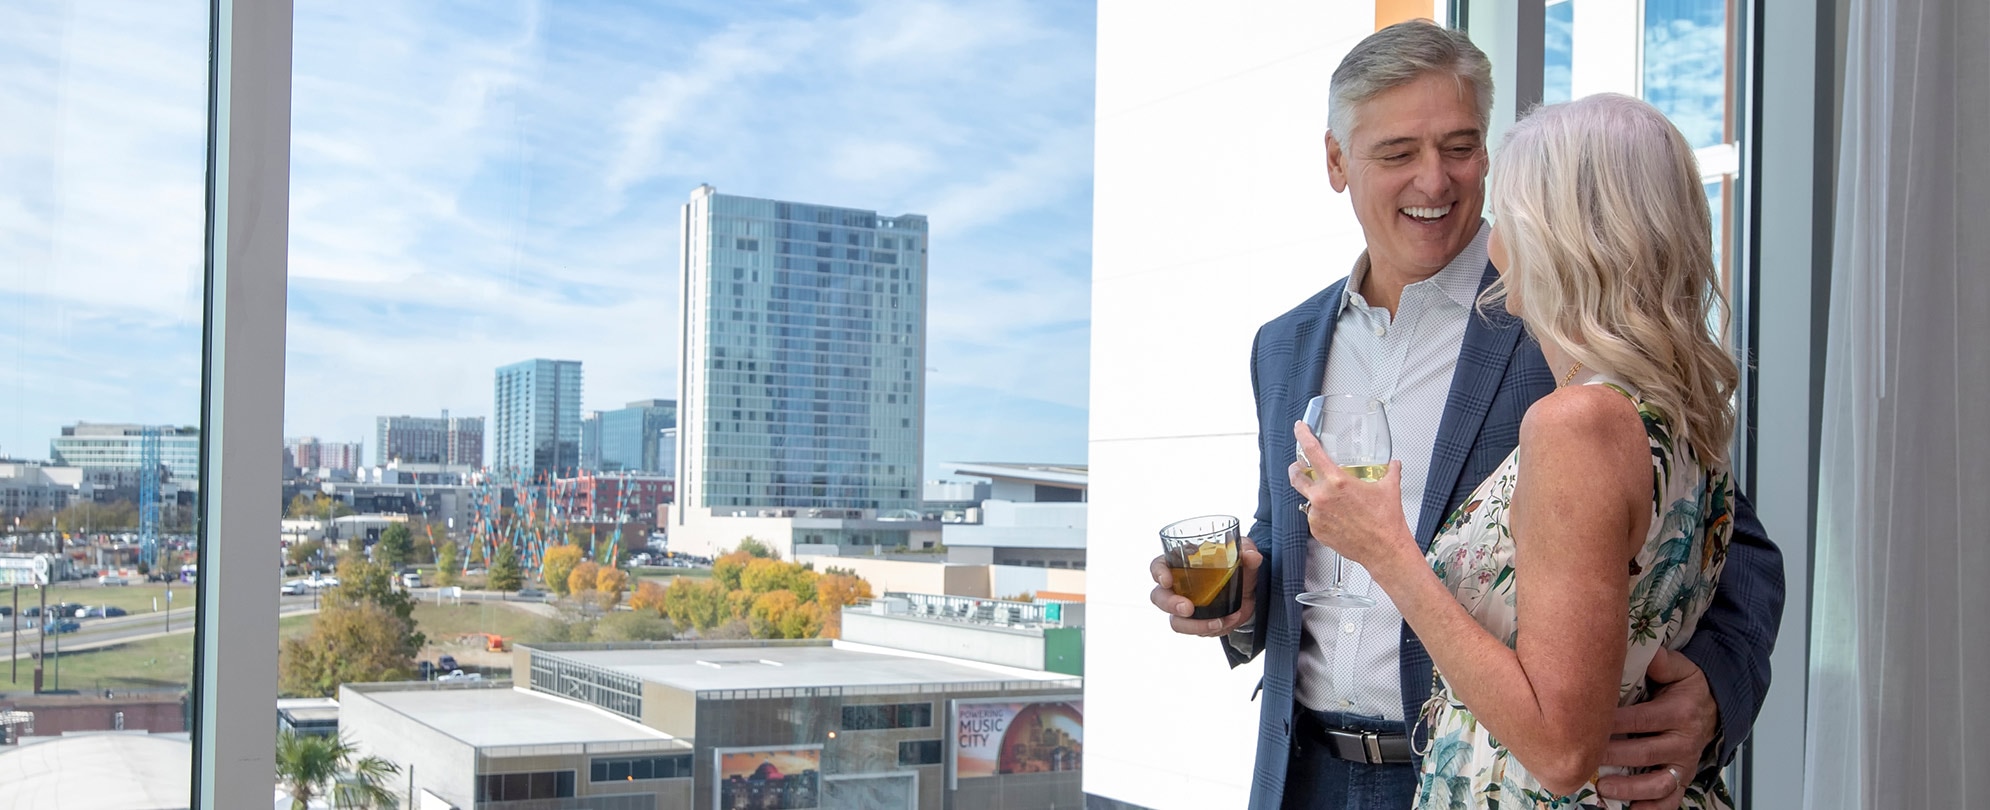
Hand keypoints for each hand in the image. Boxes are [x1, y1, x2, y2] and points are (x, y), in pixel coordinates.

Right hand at [1149, 536, 1261, 636]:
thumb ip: (1248, 551)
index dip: (1158, 572)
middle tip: (1188, 609)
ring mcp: (1186, 606)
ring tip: (1217, 622)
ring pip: (1176, 621)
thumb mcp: (1244, 554)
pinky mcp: (1196, 622)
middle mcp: (1179, 586)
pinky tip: (1228, 621)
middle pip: (1159, 597)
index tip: (1166, 580)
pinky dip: (1212, 629)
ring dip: (1194, 625)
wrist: (1249, 591)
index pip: (1159, 565)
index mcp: (1182, 562)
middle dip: (1171, 604)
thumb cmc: (1237, 566)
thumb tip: (1251, 555)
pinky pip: (1196, 631)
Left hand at [1287, 420, 1414, 569]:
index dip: (1302, 436)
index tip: (1299, 428)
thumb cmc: (1386, 522)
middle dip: (1296, 469)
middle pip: (1297, 477)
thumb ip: (1390, 471)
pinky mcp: (1317, 531)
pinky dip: (1322, 514)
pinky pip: (1313, 517)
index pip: (1312, 451)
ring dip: (1315, 496)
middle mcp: (1322, 497)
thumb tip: (1393, 465)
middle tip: (1300, 466)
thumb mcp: (1390, 488)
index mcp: (1337, 482)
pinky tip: (1338, 517)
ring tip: (1334, 501)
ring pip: (1307, 499)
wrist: (1385, 550)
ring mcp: (1317, 515)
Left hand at [1596, 648, 1719, 808]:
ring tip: (1603, 787)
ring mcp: (1684, 763)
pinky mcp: (1682, 779)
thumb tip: (1644, 652)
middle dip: (1613, 756)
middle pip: (1646, 752)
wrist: (1714, 706)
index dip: (1613, 723)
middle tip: (1583, 756)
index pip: (1641, 719)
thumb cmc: (1686, 687)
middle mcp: (1684, 741)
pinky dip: (1651, 809)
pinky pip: (1670, 801)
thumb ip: (1660, 661)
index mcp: (1679, 711)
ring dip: (1630, 788)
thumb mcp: (1679, 668)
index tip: (1584, 724)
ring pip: (1659, 782)